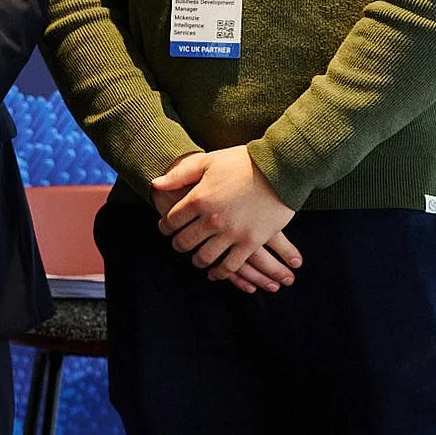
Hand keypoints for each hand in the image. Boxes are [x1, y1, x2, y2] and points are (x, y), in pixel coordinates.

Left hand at [153, 147, 300, 287]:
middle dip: (178, 245)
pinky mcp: (251, 242)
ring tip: (196, 259)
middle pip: (185, 242)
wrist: (280, 168)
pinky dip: (220, 273)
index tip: (166, 228)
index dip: (165, 226)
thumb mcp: (207, 161)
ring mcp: (231, 233)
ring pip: (205, 257)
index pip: (172, 221)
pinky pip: (231, 266)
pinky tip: (215, 273)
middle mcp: (212, 219)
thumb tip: (155, 185)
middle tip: (179, 245)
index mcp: (198, 198)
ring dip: (197, 261)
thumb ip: (179, 174)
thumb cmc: (242, 162)